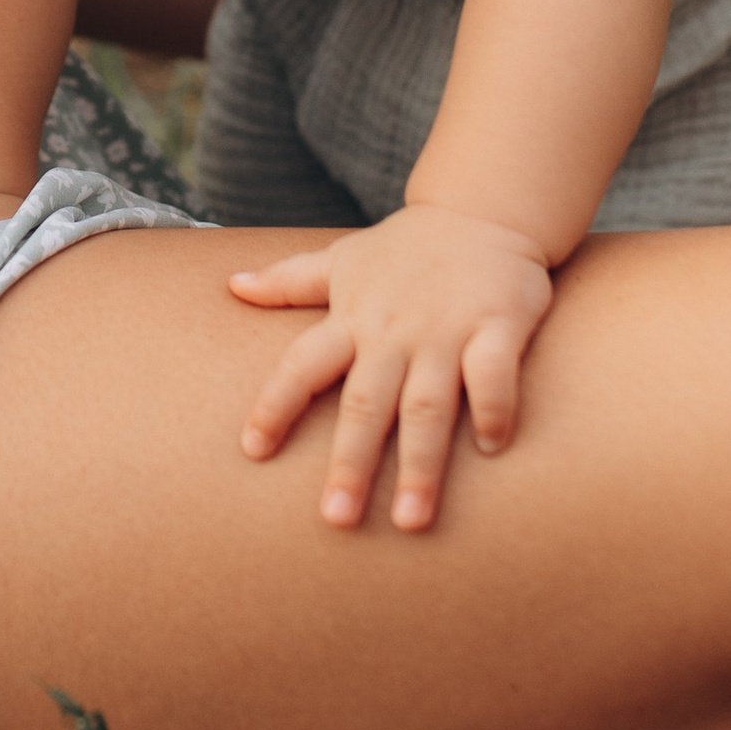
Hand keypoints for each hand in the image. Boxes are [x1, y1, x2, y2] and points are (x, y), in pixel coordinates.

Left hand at [229, 208, 554, 531]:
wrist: (483, 209)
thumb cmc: (407, 248)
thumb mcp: (343, 259)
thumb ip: (290, 280)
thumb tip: (232, 285)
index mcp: (353, 319)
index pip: (303, 365)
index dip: (276, 405)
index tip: (253, 451)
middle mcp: (394, 331)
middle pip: (366, 403)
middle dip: (351, 463)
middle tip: (337, 519)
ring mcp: (446, 330)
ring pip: (428, 405)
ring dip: (420, 464)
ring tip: (411, 520)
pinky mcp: (499, 325)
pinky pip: (493, 374)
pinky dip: (493, 409)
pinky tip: (489, 449)